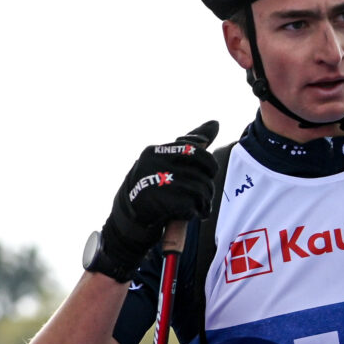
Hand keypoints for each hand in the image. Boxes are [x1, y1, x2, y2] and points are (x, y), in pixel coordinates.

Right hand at [84, 121, 220, 281]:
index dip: (208, 165)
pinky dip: (195, 213)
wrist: (128, 221)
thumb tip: (215, 122)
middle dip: (207, 187)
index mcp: (154, 151)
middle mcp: (151, 163)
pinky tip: (189, 216)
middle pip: (200, 172)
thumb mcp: (167, 162)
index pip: (195, 150)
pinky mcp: (155, 203)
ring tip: (199, 208)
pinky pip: (190, 206)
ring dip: (204, 203)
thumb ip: (191, 142)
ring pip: (199, 190)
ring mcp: (152, 182)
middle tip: (203, 197)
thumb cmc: (153, 187)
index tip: (207, 175)